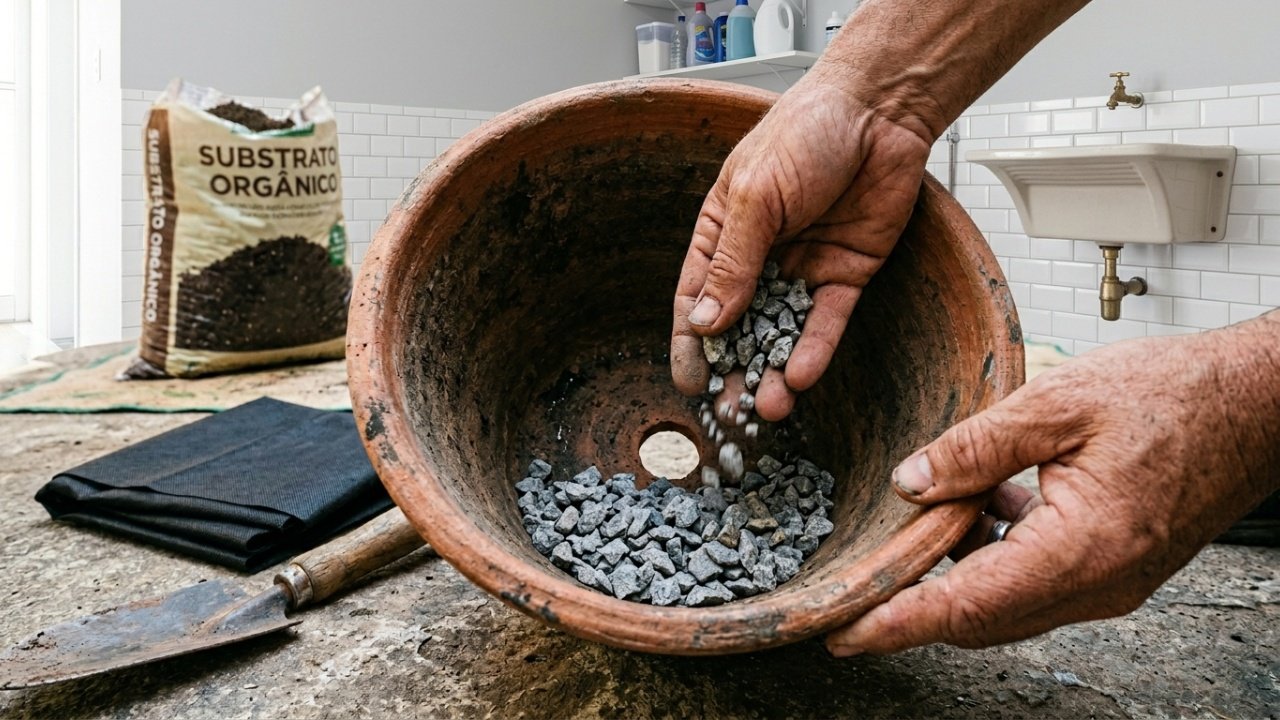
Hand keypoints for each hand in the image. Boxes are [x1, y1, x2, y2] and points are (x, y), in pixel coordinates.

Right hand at [670, 69, 932, 420]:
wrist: (879, 112)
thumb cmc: (804, 134)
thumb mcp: (755, 197)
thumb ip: (732, 263)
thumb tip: (705, 324)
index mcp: (723, 232)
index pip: (696, 298)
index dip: (690, 344)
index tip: (688, 385)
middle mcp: (759, 256)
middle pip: (740, 326)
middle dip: (734, 370)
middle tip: (730, 412)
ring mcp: (803, 267)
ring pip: (783, 332)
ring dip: (773, 371)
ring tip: (769, 408)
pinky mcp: (845, 274)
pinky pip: (826, 321)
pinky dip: (814, 350)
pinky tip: (801, 377)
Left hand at [827, 316, 1279, 654]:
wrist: (1256, 403)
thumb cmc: (1174, 394)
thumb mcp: (1059, 401)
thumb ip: (977, 446)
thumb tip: (911, 482)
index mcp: (1083, 547)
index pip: (970, 604)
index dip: (901, 620)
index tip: (847, 631)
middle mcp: (1099, 583)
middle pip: (983, 618)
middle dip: (915, 606)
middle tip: (859, 584)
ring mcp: (1111, 583)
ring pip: (1007, 604)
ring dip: (956, 576)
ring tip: (920, 525)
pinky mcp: (1114, 568)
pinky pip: (1037, 581)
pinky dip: (995, 557)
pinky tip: (983, 506)